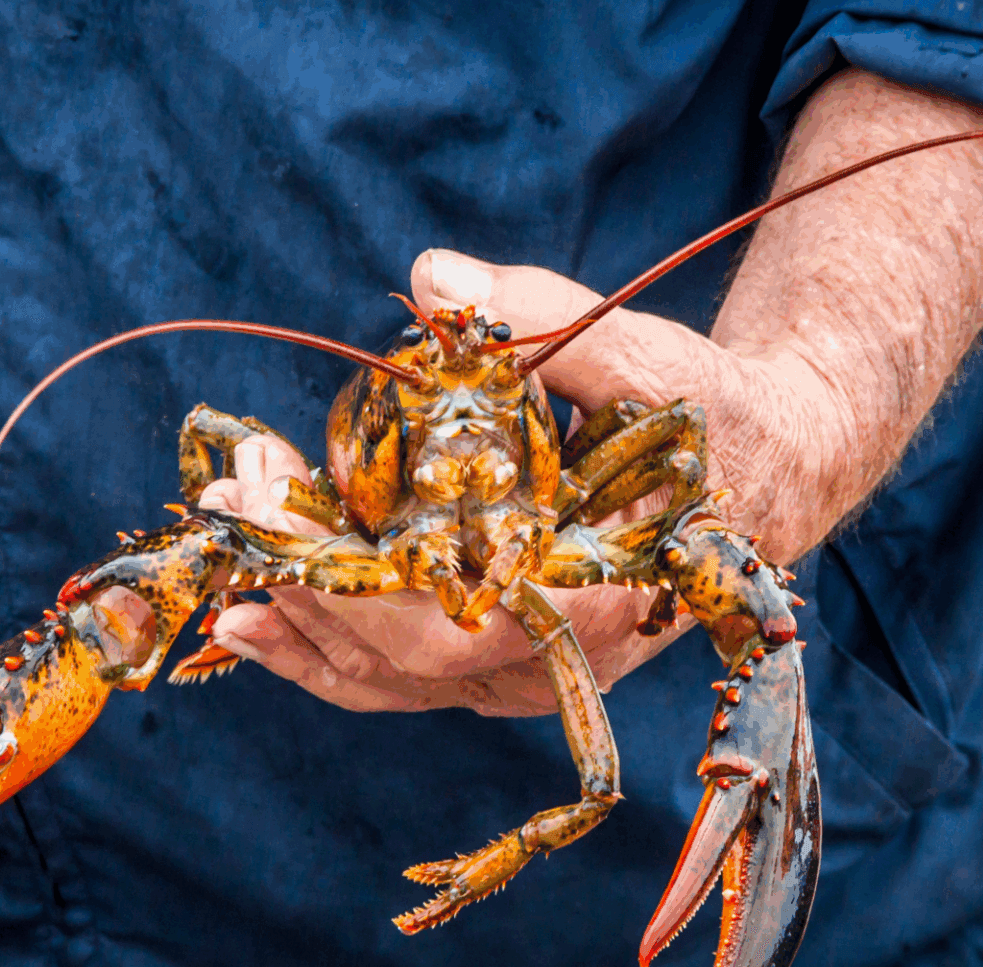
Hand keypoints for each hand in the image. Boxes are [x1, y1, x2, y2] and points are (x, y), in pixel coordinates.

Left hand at [199, 250, 824, 716]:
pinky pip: (391, 677)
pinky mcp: (487, 664)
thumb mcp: (647, 358)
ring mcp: (516, 675)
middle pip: (396, 655)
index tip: (274, 505)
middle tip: (234, 495)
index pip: (452, 624)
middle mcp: (554, 659)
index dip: (352, 580)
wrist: (762, 473)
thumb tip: (432, 271)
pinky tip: (251, 619)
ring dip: (291, 615)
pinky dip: (317, 650)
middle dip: (300, 575)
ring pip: (383, 678)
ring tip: (220, 552)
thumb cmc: (714, 417)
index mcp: (600, 598)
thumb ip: (545, 319)